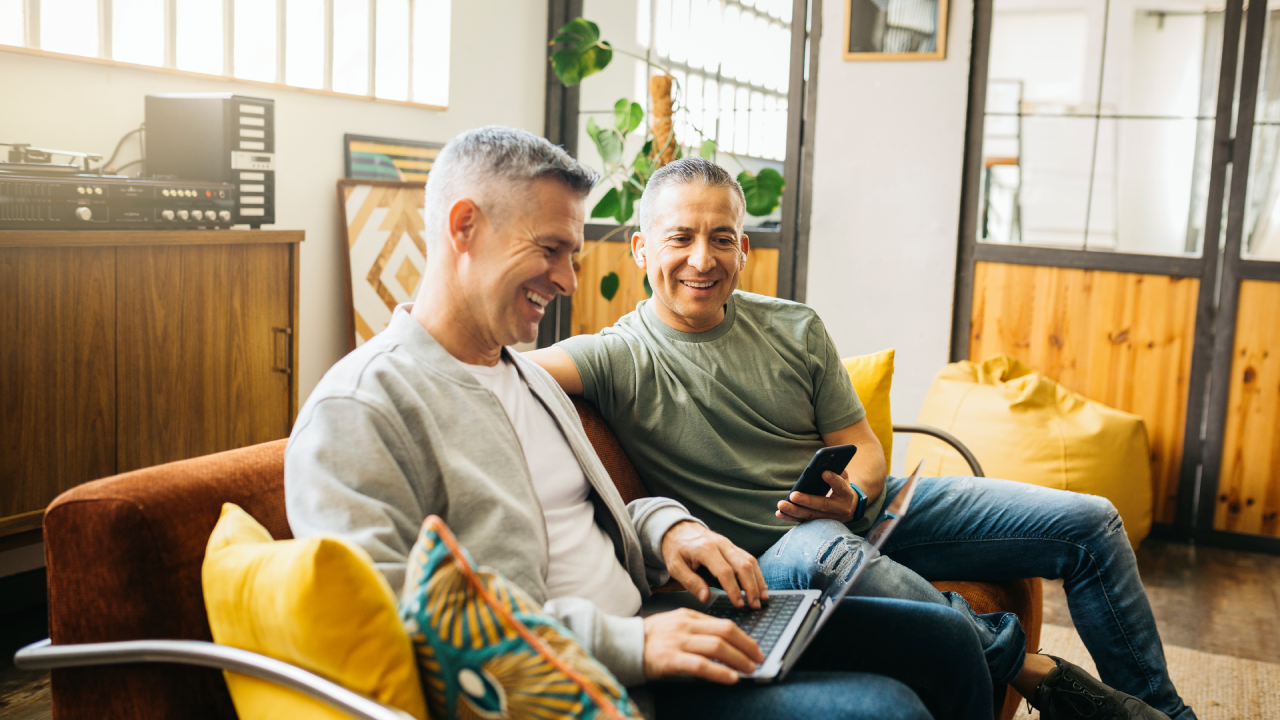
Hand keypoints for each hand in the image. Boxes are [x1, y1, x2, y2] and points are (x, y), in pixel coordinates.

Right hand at [643, 608, 763, 682]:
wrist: (621, 646)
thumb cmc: (649, 639)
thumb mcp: (674, 626)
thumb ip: (697, 631)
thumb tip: (723, 644)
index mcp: (687, 616)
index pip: (723, 623)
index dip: (743, 637)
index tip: (754, 648)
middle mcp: (685, 626)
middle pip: (725, 631)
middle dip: (747, 646)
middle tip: (759, 658)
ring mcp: (678, 642)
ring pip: (717, 647)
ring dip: (739, 659)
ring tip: (751, 669)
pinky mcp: (670, 659)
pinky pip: (701, 665)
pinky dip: (720, 672)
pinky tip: (731, 678)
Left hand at [662, 521, 767, 608]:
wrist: (677, 528)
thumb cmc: (676, 548)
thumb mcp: (675, 566)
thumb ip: (690, 582)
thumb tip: (706, 597)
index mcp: (705, 549)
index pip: (725, 571)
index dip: (734, 589)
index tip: (739, 604)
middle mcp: (720, 544)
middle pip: (743, 565)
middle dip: (751, 587)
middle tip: (755, 605)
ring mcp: (728, 544)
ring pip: (750, 560)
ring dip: (758, 580)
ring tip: (762, 598)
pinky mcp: (732, 546)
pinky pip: (749, 558)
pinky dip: (757, 573)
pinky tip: (760, 586)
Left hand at [776, 469, 859, 522]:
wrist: (847, 508)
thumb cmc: (840, 487)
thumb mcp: (842, 477)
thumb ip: (835, 471)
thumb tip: (822, 464)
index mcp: (846, 494)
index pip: (840, 486)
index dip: (833, 480)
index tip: (824, 473)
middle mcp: (839, 508)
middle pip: (823, 505)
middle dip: (807, 500)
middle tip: (793, 495)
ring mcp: (829, 519)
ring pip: (811, 516)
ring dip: (794, 511)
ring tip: (781, 505)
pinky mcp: (819, 524)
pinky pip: (804, 521)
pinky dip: (791, 518)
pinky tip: (780, 513)